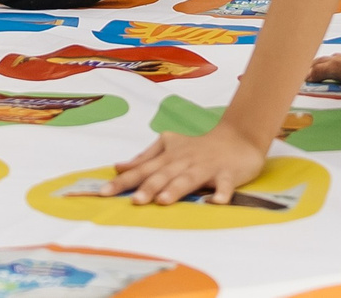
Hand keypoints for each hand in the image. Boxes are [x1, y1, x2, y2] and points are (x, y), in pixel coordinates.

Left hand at [110, 124, 269, 205]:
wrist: (237, 138)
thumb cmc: (198, 147)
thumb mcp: (169, 147)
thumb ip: (144, 158)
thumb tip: (118, 166)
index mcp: (169, 157)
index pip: (142, 170)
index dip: (123, 181)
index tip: (103, 193)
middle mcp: (184, 162)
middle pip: (163, 175)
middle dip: (148, 187)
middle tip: (134, 200)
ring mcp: (206, 167)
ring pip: (189, 178)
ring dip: (176, 189)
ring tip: (163, 200)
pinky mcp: (228, 174)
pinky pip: (225, 184)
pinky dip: (222, 193)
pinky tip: (216, 202)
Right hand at [304, 53, 340, 90]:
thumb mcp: (339, 69)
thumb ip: (322, 70)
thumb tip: (305, 76)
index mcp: (332, 60)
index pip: (314, 65)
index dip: (306, 72)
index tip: (298, 81)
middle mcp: (339, 62)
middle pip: (321, 65)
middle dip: (312, 71)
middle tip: (305, 82)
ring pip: (331, 69)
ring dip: (323, 75)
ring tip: (318, 84)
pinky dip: (334, 79)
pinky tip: (337, 84)